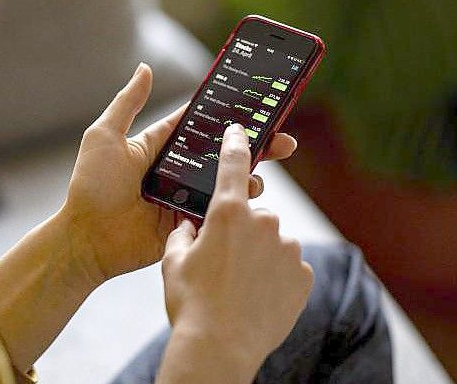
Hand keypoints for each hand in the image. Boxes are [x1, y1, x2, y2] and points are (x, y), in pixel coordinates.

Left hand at [59, 63, 297, 283]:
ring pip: (226, 182)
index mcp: (159, 146)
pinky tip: (251, 198)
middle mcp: (176, 170)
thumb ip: (127, 102)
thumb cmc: (91, 186)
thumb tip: (145, 67)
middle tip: (283, 140)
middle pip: (222, 153)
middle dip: (254, 145)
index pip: (200, 125)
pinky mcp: (189, 223)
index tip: (259, 104)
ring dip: (250, 176)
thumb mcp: (105, 136)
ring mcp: (184, 198)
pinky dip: (236, 205)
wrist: (87, 239)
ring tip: (261, 173)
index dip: (227, 116)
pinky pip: (218, 211)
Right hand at [161, 123, 313, 370]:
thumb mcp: (173, 262)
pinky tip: (256, 296)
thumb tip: (189, 227)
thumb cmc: (191, 303)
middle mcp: (263, 223)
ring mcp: (288, 249)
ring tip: (238, 286)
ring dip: (259, 255)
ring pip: (272, 242)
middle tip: (222, 262)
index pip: (234, 163)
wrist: (219, 347)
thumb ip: (182, 235)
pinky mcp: (303, 275)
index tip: (241, 130)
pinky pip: (288, 266)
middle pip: (253, 215)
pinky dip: (276, 276)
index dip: (236, 143)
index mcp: (227, 212)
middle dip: (241, 231)